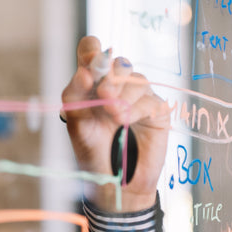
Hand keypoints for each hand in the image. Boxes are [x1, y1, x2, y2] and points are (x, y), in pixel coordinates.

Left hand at [61, 36, 169, 211]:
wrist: (114, 182)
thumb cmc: (92, 151)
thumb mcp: (75, 124)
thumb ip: (74, 96)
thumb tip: (84, 73)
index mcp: (93, 83)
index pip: (92, 50)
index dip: (91, 49)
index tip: (90, 60)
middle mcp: (116, 85)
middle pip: (118, 62)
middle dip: (110, 75)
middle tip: (103, 94)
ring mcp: (138, 96)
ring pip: (136, 79)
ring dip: (123, 95)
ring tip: (114, 117)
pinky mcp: (156, 110)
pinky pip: (149, 100)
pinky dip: (136, 109)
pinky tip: (126, 121)